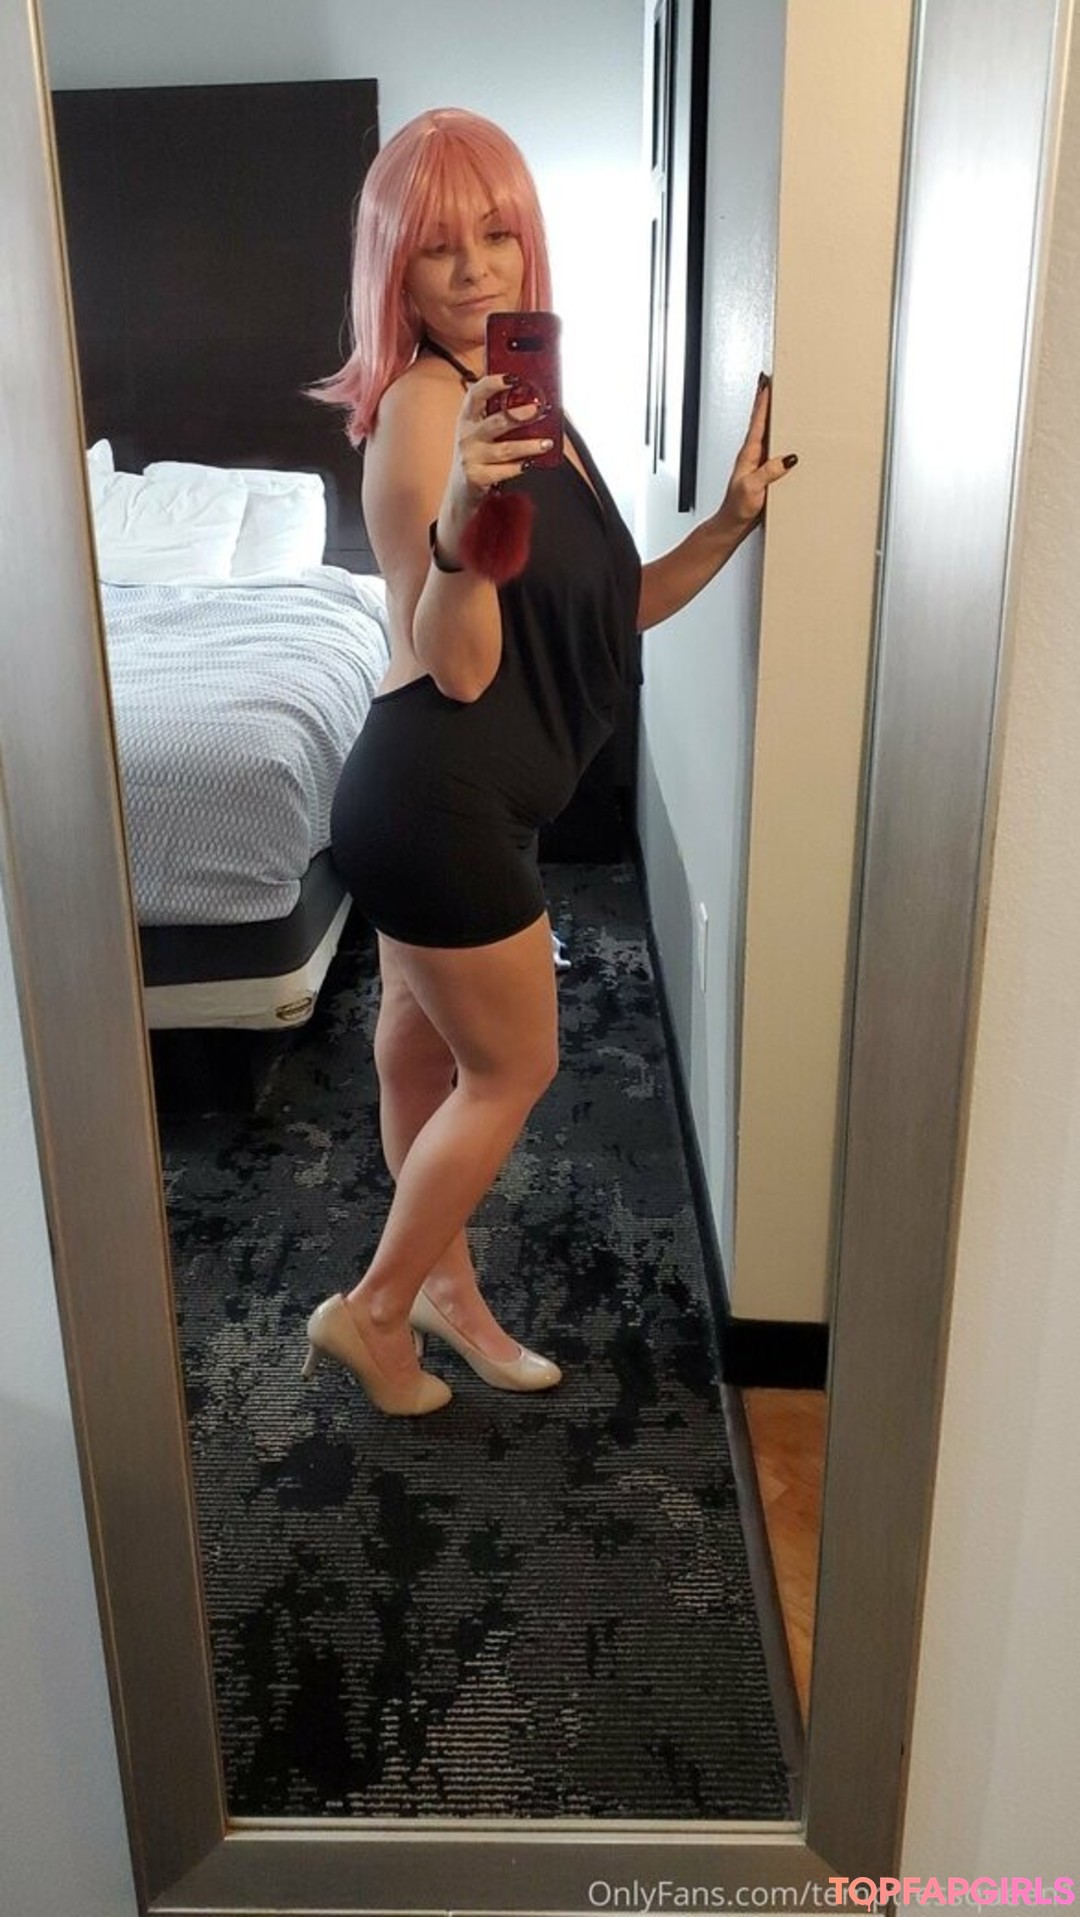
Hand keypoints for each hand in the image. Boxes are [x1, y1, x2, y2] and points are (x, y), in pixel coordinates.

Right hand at [450, 374, 554, 512]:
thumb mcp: (480, 431)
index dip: (493, 383)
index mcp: (467, 418)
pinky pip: (502, 471)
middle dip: (517, 416)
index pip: (476, 394)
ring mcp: (471, 457)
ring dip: (528, 445)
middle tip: (536, 410)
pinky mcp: (477, 477)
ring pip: (504, 449)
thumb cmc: (476, 454)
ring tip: (545, 443)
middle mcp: (467, 435)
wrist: (461, 488)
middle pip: (495, 422)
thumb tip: (532, 403)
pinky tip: (529, 463)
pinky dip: (518, 467)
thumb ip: (498, 415)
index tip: (512, 378)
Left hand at [717, 376, 796, 534]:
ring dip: (774, 417)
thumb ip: (768, 472)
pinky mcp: (765, 472)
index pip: (758, 421)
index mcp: (749, 454)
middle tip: (772, 381)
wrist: (733, 524)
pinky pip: (775, 450)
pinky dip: (781, 438)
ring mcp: (759, 462)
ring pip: (768, 433)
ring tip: (780, 400)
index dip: (762, 401)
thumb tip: (787, 458)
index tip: (768, 382)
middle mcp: (753, 455)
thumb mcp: (753, 488)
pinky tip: (788, 436)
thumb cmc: (737, 508)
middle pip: (762, 421)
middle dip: (766, 400)